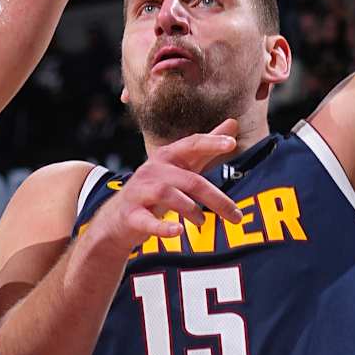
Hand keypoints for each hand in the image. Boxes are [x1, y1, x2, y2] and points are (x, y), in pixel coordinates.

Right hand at [89, 129, 243, 253]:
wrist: (118, 218)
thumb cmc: (155, 190)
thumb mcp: (180, 168)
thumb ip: (205, 149)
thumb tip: (233, 123)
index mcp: (167, 157)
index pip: (191, 145)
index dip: (211, 142)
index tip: (232, 143)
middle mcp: (152, 170)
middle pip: (190, 180)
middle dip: (216, 198)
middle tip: (236, 216)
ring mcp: (140, 192)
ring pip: (168, 195)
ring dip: (191, 209)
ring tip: (203, 222)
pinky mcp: (131, 215)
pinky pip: (147, 221)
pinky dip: (163, 227)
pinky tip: (178, 231)